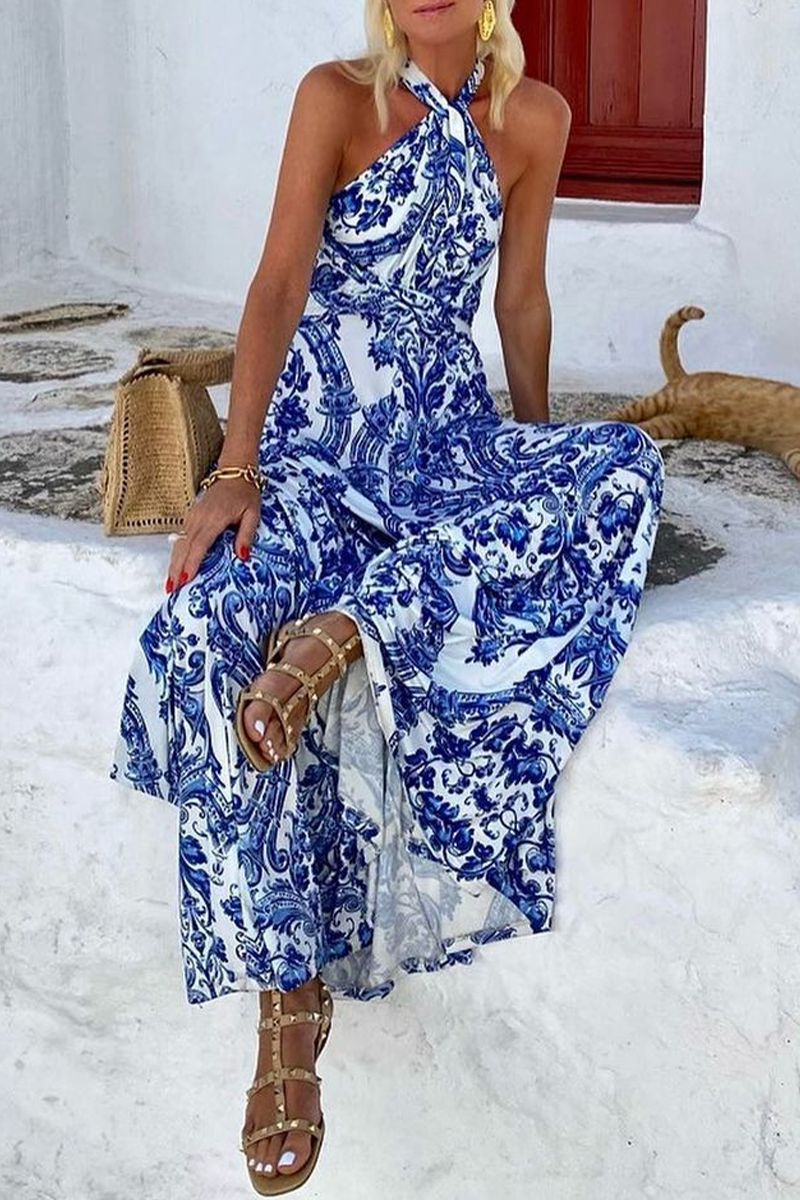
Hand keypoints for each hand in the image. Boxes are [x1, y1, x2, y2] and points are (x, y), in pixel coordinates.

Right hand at [164, 478, 261, 592]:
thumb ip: (246, 535)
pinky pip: (180, 537)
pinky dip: (176, 553)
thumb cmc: (246, 494)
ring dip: (173, 563)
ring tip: (169, 584)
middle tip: (172, 590)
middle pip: (184, 547)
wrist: (234, 473)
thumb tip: (242, 557)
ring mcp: (192, 516)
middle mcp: (199, 518)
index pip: (200, 544)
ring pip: (179, 543)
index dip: (191, 563)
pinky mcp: (190, 516)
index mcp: (215, 518)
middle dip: (177, 569)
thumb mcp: (253, 514)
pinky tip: (174, 567)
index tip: (185, 579)